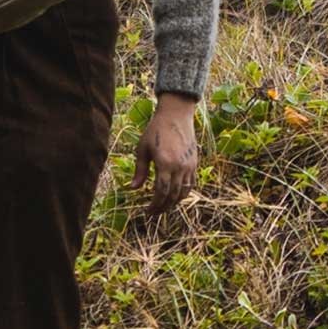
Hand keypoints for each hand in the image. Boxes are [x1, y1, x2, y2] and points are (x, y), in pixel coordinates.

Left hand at [134, 92, 199, 222]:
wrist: (176, 115)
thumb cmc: (156, 130)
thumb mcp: (143, 149)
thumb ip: (140, 170)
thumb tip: (133, 188)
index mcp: (165, 163)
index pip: (161, 192)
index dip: (154, 205)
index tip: (147, 212)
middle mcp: (180, 167)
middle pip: (173, 195)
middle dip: (163, 207)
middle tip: (153, 213)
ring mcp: (189, 165)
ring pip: (183, 192)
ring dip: (173, 203)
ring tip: (163, 207)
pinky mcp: (194, 163)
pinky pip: (190, 184)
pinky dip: (183, 193)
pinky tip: (174, 196)